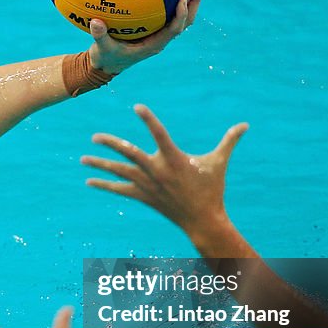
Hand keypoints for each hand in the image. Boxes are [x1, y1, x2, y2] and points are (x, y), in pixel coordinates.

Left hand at [81, 104, 246, 238]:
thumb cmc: (212, 189)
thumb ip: (230, 141)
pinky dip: (104, 186)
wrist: (203, 221)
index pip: (159, 134)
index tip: (137, 107)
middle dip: (111, 145)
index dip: (148, 120)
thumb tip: (245, 124)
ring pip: (119, 173)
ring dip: (100, 165)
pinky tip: (89, 182)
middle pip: (129, 154)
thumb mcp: (219, 163)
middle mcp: (157, 171)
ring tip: (82, 160)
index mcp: (174, 158)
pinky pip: (120, 191)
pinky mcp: (144, 197)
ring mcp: (148, 185)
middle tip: (94, 136)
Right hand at [87, 0, 203, 73]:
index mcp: (154, 45)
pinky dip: (174, 1)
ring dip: (190, 1)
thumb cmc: (106, 57)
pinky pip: (169, 14)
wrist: (106, 65)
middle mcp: (161, 39)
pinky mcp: (154, 30)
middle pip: (186, 22)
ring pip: (181, 18)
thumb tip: (95, 21)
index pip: (174, 30)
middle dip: (194, 3)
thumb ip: (99, 35)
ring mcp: (159, 34)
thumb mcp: (101, 48)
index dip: (181, 15)